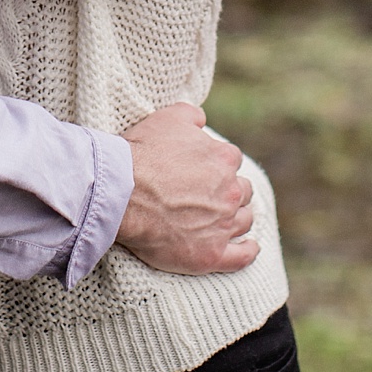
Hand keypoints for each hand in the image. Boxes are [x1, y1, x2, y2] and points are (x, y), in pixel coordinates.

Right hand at [114, 103, 258, 274]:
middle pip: (241, 191)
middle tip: (210, 196)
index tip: (202, 172)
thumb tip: (202, 121)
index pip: (231, 161)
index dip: (217, 166)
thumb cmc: (141, 154)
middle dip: (230, 192)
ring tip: (224, 220)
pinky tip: (249, 247)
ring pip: (243, 220)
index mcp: (224, 159)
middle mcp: (230, 191)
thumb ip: (192, 116)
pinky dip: (248, 251)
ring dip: (237, 217)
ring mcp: (223, 224)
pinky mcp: (211, 254)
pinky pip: (242, 256)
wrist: (121, 192)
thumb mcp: (168, 118)